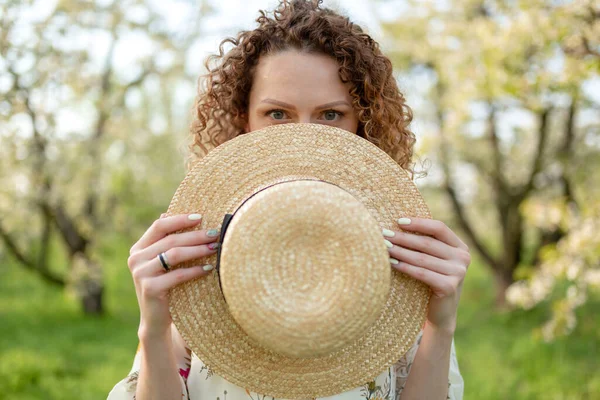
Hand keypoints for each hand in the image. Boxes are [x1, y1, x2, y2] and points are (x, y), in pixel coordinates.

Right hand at [127, 213, 219, 338]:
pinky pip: (177, 275)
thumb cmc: (165, 286)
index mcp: (138, 248)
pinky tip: (209, 269)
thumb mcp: (163, 263)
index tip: (201, 217)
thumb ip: (165, 241)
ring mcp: (141, 274)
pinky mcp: (150, 288)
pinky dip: (195, 270)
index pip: (159, 226)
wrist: (156, 320)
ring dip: (197, 250)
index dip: (179, 219)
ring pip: (174, 254)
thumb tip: (169, 212)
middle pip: (170, 239)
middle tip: (215, 233)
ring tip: (215, 248)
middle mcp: (136, 259)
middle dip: (196, 235)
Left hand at [383, 217, 470, 334]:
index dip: (419, 223)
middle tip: (384, 234)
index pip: (439, 228)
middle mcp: (463, 258)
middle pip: (428, 243)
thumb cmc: (432, 279)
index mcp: (461, 246)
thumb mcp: (434, 259)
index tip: (398, 221)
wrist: (441, 312)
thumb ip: (426, 243)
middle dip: (403, 238)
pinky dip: (405, 267)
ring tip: (384, 247)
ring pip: (422, 258)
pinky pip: (421, 273)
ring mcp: (458, 273)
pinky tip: (391, 263)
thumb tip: (399, 222)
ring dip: (400, 251)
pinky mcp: (449, 287)